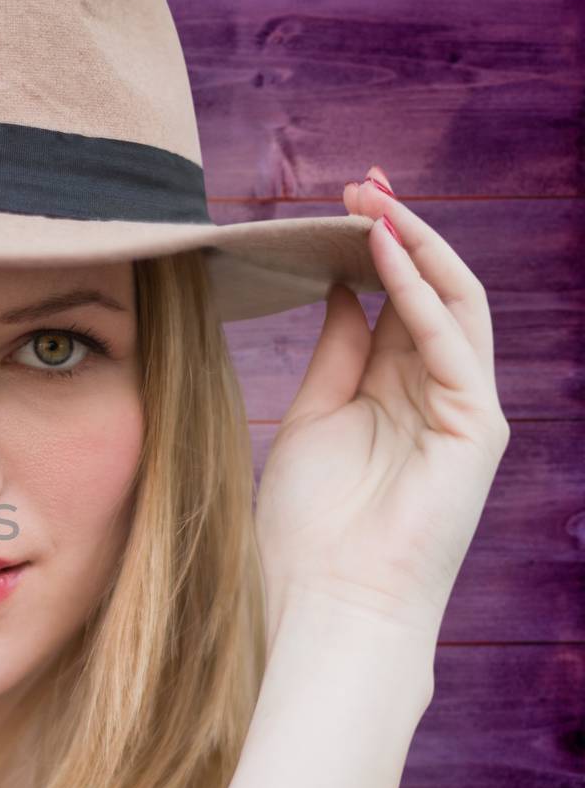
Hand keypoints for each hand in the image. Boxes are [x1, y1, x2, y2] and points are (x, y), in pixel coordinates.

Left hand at [254, 165, 510, 638]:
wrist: (327, 603)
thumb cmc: (310, 527)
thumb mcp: (313, 417)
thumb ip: (336, 352)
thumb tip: (336, 286)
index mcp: (397, 392)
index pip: (396, 301)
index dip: (372, 249)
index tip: (336, 204)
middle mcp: (438, 393)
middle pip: (430, 291)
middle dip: (399, 232)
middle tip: (360, 183)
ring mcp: (464, 409)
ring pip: (453, 305)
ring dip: (414, 246)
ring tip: (371, 200)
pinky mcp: (476, 427)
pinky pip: (452, 343)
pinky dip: (417, 294)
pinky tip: (382, 254)